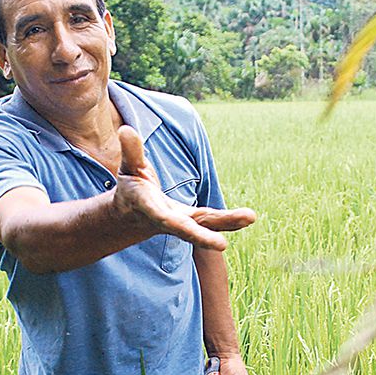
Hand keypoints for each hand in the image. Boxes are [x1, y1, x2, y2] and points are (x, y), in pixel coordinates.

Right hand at [115, 126, 255, 248]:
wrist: (131, 218)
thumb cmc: (130, 189)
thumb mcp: (128, 169)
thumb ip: (131, 152)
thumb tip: (126, 130)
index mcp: (149, 208)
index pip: (160, 216)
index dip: (170, 221)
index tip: (170, 221)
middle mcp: (166, 220)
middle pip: (186, 228)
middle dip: (202, 236)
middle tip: (222, 244)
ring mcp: (182, 222)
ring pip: (205, 224)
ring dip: (227, 223)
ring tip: (249, 217)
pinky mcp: (193, 221)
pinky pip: (212, 220)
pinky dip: (230, 220)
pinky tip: (248, 217)